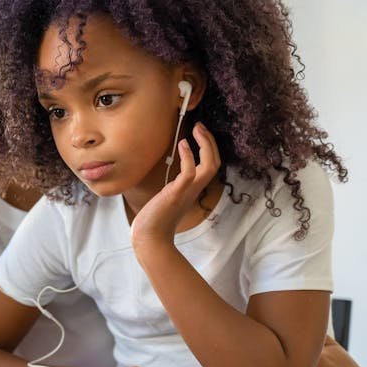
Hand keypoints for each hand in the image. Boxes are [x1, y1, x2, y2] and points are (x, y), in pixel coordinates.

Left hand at [132, 122, 221, 246]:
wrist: (150, 239)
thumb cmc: (155, 222)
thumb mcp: (167, 200)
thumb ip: (172, 190)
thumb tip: (166, 185)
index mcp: (193, 190)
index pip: (210, 166)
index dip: (209, 149)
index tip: (199, 134)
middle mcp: (194, 190)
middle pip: (215, 162)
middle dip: (210, 142)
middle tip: (200, 127)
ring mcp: (187, 191)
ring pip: (210, 165)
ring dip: (205, 145)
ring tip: (196, 130)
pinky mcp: (177, 193)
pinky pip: (190, 172)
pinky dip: (188, 156)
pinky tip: (182, 144)